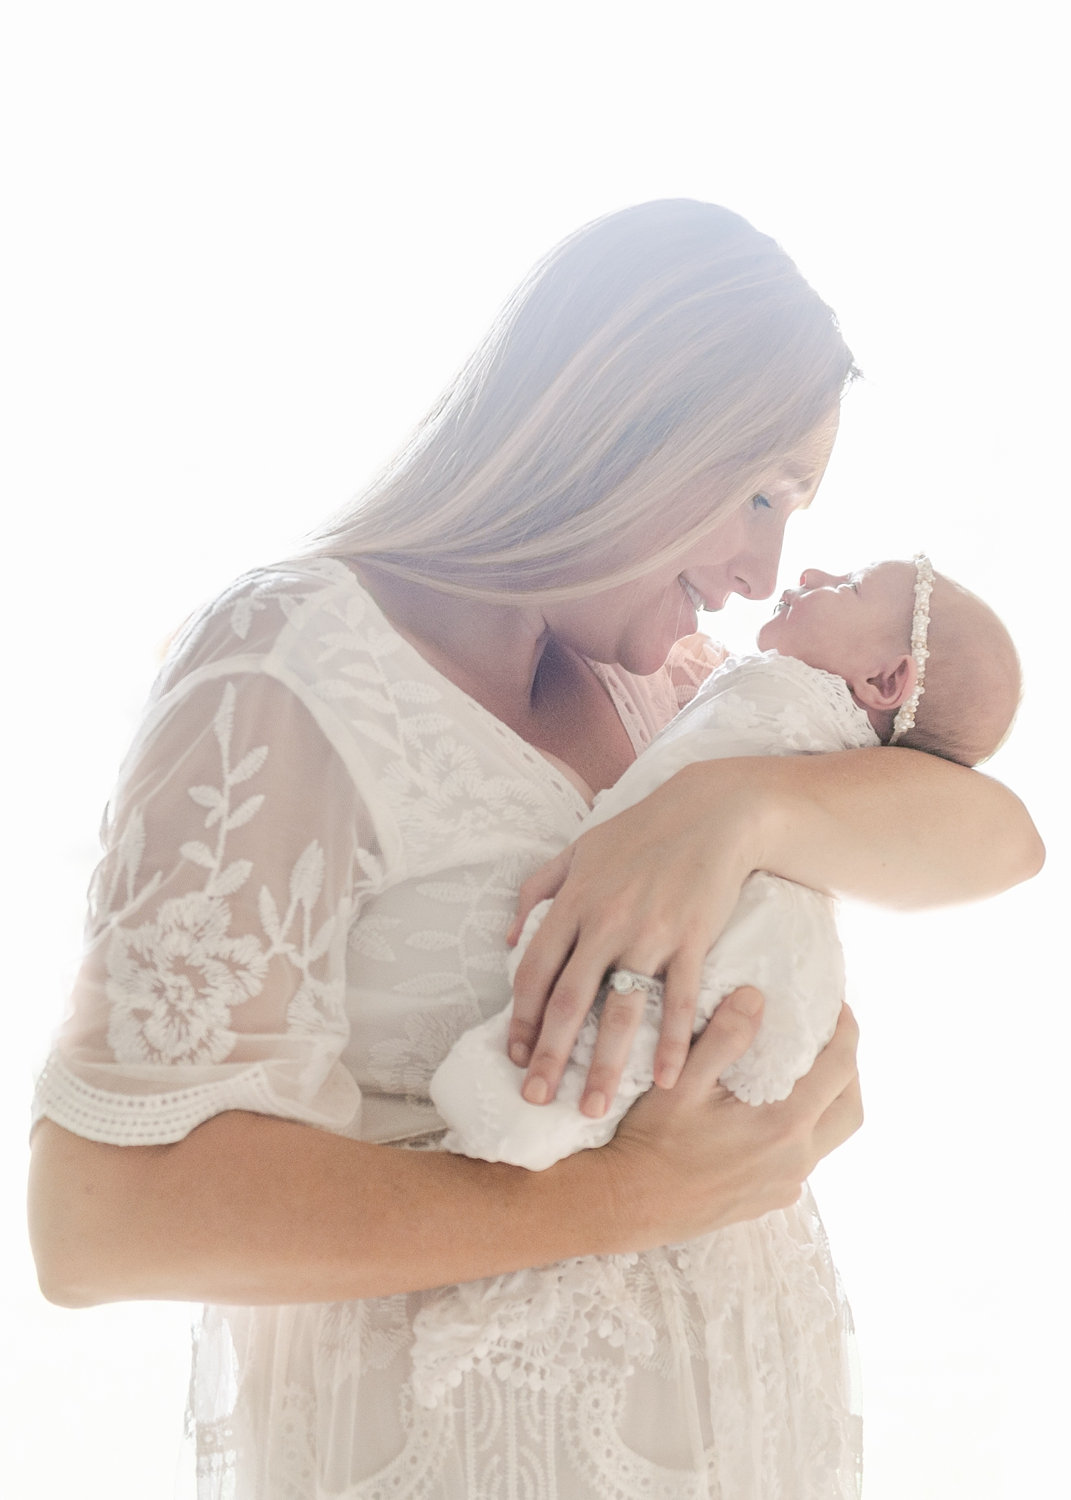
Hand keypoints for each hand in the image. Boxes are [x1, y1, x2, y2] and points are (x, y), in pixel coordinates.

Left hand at [508, 761, 760, 1113]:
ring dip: (604, 1065)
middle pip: (570, 1000)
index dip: (522, 1018)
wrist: (711, 811)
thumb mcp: (579, 850)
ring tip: (592, 1108)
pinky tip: (664, 1080)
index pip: (535, 970)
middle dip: (550, 1055)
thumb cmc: (641, 831)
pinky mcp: (692, 938)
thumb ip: (538, 889)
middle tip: (536, 1099)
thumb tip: (507, 938)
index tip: (515, 1056)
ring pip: (620, 1010)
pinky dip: (671, 1042)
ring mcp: (650, 932)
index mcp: (573, 901)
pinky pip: (678, 999)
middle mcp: (605, 921)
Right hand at [605, 997, 862, 1242]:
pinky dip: (804, 1128)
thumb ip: (723, 1038)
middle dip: (848, 1069)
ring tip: (802, 1072)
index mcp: (783, 1124)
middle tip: (829, 1040)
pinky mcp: (772, 1198)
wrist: (632, 1204)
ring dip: (828, 1101)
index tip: (838, 1008)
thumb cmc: (653, 1141)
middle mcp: (796, 1158)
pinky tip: (770, 1113)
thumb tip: (755, 998)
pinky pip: (806, 1157)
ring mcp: (787, 1183)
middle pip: (850, 1108)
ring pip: (831, 1136)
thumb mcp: (682, 1081)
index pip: (839, 1070)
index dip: (846, 1033)